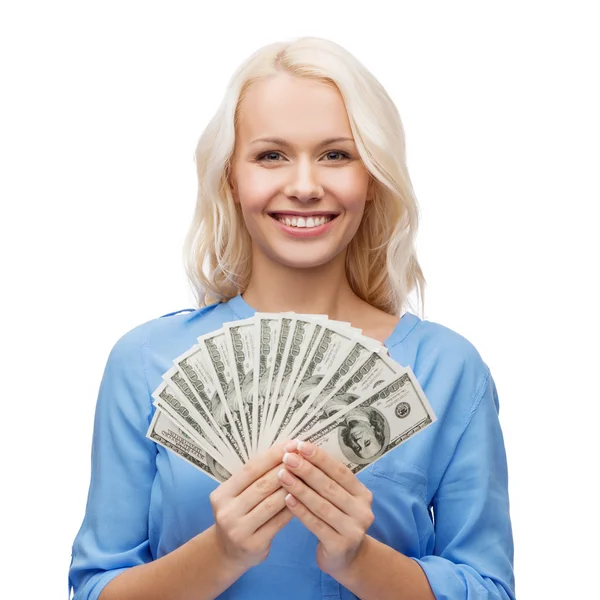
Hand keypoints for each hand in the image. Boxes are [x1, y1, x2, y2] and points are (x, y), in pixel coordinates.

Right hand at [209, 441, 293, 570]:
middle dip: (285, 468)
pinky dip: (293, 507)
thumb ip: (253, 479)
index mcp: (221, 494)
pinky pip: (279, 521)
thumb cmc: (238, 515)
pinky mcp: (254, 544)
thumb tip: (284, 451)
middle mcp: (227, 512)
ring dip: (292, 486)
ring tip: (307, 474)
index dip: (272, 456)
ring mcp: (239, 530)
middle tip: (304, 456)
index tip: (290, 444)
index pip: (250, 469)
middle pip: (262, 485)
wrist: (227, 553)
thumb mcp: (236, 496)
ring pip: (272, 503)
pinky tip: (305, 497)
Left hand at [276, 440, 373, 576]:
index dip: (320, 457)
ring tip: (282, 475)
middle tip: (288, 457)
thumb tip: (300, 451)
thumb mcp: (338, 499)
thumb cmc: (336, 520)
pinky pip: (316, 524)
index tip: (300, 445)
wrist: (345, 559)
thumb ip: (326, 479)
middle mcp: (362, 511)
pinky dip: (300, 510)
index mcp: (362, 494)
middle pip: (330, 486)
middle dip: (306, 469)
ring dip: (300, 488)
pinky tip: (286, 499)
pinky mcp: (340, 546)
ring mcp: (353, 530)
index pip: (340, 471)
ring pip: (321, 505)